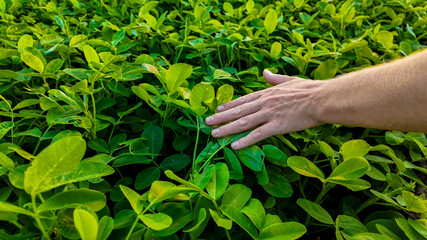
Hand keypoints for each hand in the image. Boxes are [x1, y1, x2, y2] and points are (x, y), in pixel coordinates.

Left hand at [205, 70, 325, 148]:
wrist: (322, 99)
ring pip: (243, 123)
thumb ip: (275, 78)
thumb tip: (265, 72)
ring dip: (226, 129)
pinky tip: (233, 146)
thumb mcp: (290, 80)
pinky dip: (244, 141)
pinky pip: (257, 135)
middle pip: (238, 111)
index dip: (229, 105)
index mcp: (268, 92)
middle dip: (221, 117)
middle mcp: (264, 103)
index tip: (217, 109)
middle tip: (207, 122)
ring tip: (214, 134)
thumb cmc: (311, 90)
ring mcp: (269, 114)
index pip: (244, 100)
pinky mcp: (277, 126)